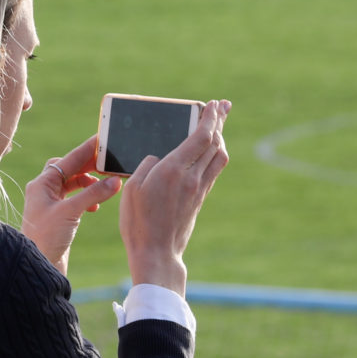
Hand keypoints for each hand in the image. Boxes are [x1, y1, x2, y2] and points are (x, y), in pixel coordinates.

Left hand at [22, 134, 122, 276]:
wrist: (38, 267)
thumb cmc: (46, 238)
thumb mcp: (71, 212)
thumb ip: (93, 194)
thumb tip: (115, 180)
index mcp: (42, 185)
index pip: (68, 160)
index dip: (86, 150)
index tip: (103, 140)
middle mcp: (44, 192)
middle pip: (70, 169)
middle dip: (89, 167)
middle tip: (109, 163)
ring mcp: (51, 205)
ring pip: (73, 185)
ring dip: (89, 184)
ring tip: (105, 186)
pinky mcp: (58, 218)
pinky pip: (75, 199)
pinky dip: (87, 199)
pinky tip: (96, 207)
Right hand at [120, 100, 230, 294]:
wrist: (157, 253)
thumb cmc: (138, 223)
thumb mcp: (132, 189)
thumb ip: (147, 165)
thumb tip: (159, 157)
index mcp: (173, 170)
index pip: (201, 137)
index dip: (210, 118)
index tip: (214, 104)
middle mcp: (191, 177)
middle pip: (214, 143)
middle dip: (220, 121)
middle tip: (223, 106)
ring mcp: (199, 188)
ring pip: (218, 156)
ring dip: (221, 137)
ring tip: (219, 124)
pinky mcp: (200, 198)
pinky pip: (213, 169)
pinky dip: (214, 153)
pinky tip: (210, 149)